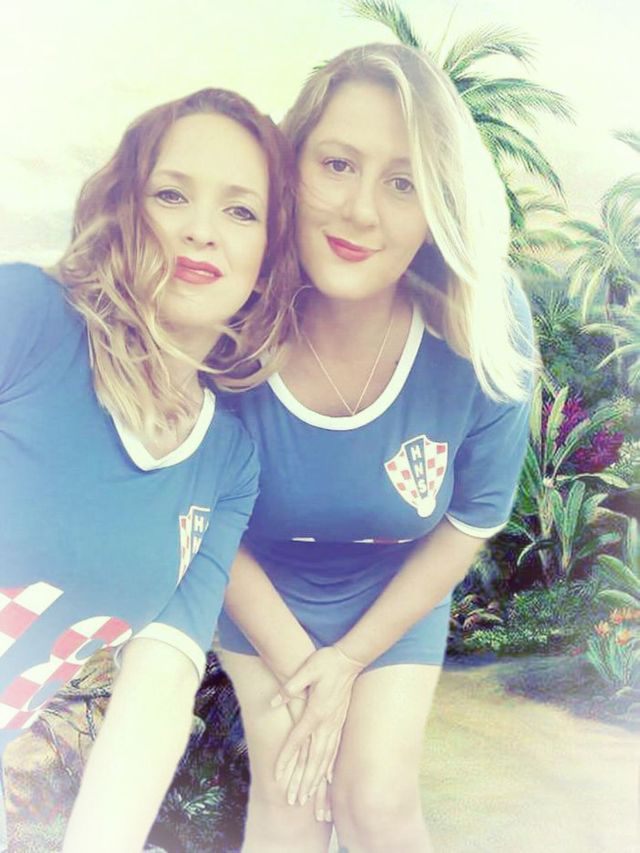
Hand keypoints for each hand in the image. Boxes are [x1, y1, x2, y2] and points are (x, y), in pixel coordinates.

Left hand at [271, 645, 363, 805]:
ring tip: (309, 796)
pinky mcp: (340, 723)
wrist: (350, 658)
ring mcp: (335, 724)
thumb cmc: (326, 661)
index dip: (285, 759)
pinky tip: (328, 780)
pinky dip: (329, 767)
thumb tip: (273, 702)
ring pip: (325, 758)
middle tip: (294, 800)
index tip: (276, 776)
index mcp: (316, 712)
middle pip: (313, 758)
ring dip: (316, 779)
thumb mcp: (306, 669)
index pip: (297, 741)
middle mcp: (327, 723)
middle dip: (303, 781)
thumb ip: (290, 687)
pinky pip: (334, 750)